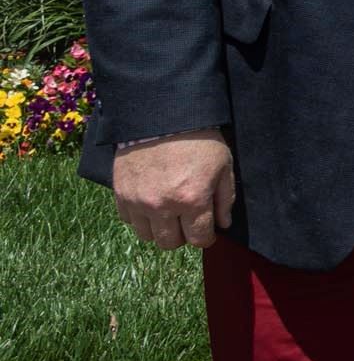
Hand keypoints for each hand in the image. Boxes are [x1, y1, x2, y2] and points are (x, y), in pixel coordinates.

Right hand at [112, 128, 234, 249]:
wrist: (161, 117)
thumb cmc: (199, 140)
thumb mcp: (223, 165)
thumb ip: (225, 198)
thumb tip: (223, 225)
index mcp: (192, 200)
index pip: (198, 239)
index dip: (206, 237)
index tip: (207, 231)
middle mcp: (162, 206)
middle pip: (170, 243)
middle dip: (183, 236)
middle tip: (188, 221)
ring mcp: (138, 202)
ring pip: (148, 236)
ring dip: (160, 229)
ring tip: (169, 213)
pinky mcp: (121, 194)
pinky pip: (129, 220)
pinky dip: (140, 217)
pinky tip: (151, 202)